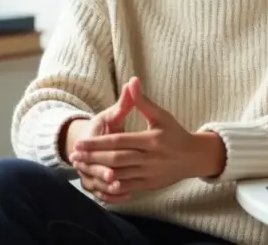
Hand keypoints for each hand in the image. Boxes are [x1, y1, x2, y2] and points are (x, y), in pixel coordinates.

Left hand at [71, 78, 224, 196]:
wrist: (193, 157)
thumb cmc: (175, 133)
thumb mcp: (161, 115)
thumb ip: (142, 101)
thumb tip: (132, 81)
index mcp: (152, 140)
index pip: (119, 142)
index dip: (98, 143)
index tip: (80, 142)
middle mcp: (151, 158)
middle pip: (116, 159)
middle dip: (93, 158)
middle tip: (74, 155)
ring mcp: (150, 174)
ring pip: (119, 175)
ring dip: (98, 172)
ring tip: (80, 167)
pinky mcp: (150, 185)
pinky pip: (127, 187)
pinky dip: (112, 185)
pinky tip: (98, 180)